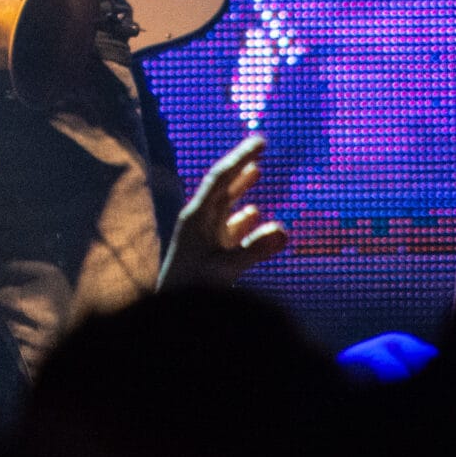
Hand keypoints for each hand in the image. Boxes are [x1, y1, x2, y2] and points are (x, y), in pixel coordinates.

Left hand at [160, 131, 286, 289]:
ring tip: (255, 172)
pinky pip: (230, 229)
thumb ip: (253, 250)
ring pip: (226, 205)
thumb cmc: (192, 290)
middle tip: (260, 145)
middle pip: (222, 186)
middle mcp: (199, 222)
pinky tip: (254, 215)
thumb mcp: (225, 270)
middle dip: (241, 166)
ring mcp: (204, 237)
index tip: (261, 141)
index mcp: (196, 217)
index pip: (221, 178)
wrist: (172, 315)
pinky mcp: (210, 253)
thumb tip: (284, 230)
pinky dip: (244, 220)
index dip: (241, 157)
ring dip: (241, 189)